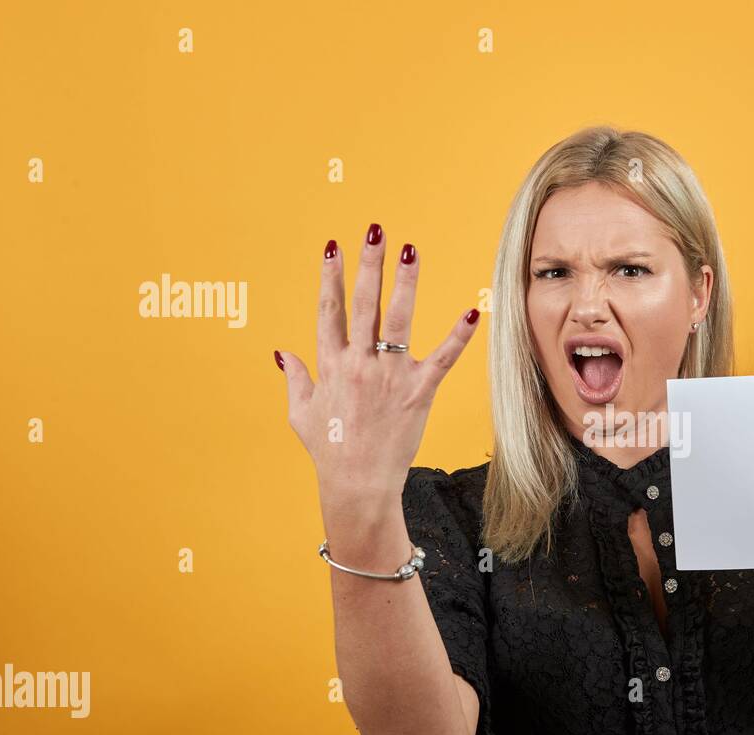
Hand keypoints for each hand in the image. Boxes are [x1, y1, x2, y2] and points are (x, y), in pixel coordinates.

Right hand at [275, 224, 480, 500]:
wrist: (358, 484)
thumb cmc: (329, 452)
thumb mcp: (300, 414)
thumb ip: (294, 378)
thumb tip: (281, 352)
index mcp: (330, 365)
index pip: (329, 310)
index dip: (331, 276)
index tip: (333, 246)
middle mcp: (358, 364)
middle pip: (363, 304)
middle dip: (368, 264)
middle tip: (375, 230)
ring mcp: (389, 376)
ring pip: (398, 319)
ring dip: (405, 282)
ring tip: (410, 250)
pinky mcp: (418, 391)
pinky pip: (442, 359)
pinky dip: (457, 336)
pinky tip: (471, 313)